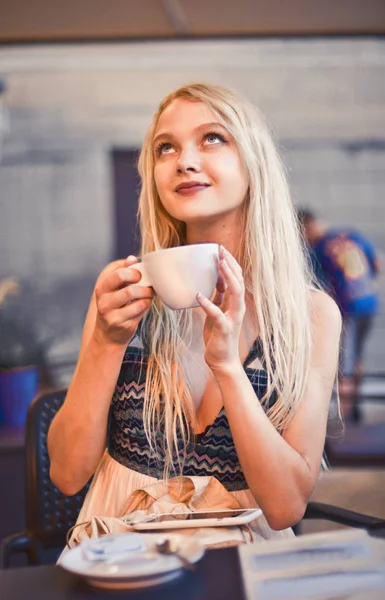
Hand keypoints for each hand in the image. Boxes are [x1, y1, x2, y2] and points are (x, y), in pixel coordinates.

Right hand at [93, 255, 155, 345]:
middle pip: (127, 285)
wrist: (108, 336)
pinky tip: (146, 303)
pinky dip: (146, 303)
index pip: (117, 273)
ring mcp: (113, 314)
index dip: (132, 271)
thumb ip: (122, 274)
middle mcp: (104, 302)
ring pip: (135, 297)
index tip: (139, 274)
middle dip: (141, 282)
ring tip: (149, 293)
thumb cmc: (115, 308)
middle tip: (146, 283)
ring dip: (147, 293)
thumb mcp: (114, 291)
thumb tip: (131, 258)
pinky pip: (140, 308)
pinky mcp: (123, 324)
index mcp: (102, 289)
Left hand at [196, 246, 245, 373]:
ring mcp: (233, 318)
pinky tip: (198, 295)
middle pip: (238, 280)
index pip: (237, 278)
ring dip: (227, 276)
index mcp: (236, 303)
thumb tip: (216, 281)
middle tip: (220, 249)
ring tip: (218, 263)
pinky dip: (208, 304)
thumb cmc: (218, 336)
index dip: (230, 263)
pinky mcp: (224, 329)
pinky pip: (217, 314)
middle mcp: (238, 308)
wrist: (222, 360)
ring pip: (235, 293)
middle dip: (230, 264)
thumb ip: (219, 297)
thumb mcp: (218, 312)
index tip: (220, 249)